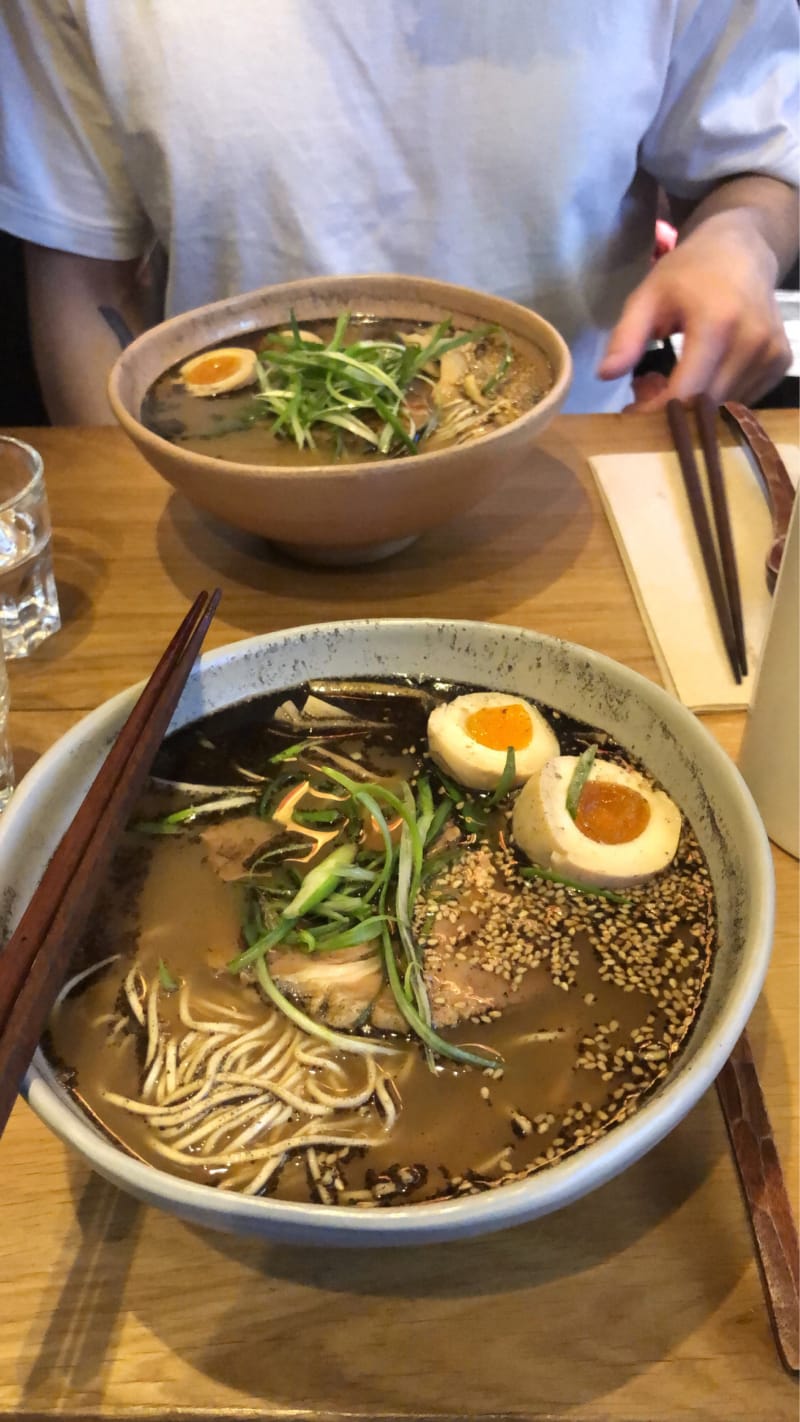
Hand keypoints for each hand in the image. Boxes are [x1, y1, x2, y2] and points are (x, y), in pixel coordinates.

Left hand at [598, 212, 791, 409]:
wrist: (743, 249)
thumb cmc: (689, 271)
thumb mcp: (649, 295)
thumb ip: (627, 336)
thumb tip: (606, 375)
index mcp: (718, 322)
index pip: (687, 391)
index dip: (656, 411)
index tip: (631, 413)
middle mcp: (753, 341)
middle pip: (706, 405)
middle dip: (671, 410)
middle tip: (646, 389)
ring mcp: (772, 353)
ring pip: (724, 407)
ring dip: (692, 406)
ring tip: (669, 377)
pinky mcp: (781, 362)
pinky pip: (742, 399)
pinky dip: (715, 398)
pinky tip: (697, 374)